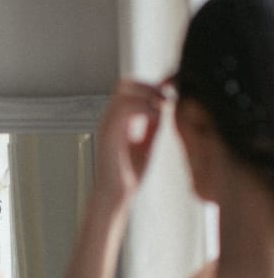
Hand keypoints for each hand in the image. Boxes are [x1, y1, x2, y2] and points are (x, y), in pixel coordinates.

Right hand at [95, 79, 165, 201]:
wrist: (117, 194)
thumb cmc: (129, 173)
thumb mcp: (147, 141)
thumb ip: (153, 123)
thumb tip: (166, 106)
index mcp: (117, 119)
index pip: (130, 87)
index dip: (150, 85)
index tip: (169, 96)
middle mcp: (109, 118)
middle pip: (125, 83)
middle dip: (150, 86)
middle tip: (167, 100)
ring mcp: (107, 124)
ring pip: (125, 91)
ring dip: (148, 95)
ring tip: (163, 109)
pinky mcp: (109, 134)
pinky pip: (124, 108)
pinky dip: (145, 107)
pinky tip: (157, 119)